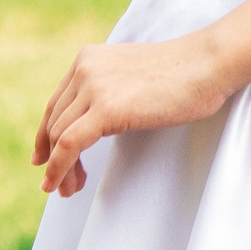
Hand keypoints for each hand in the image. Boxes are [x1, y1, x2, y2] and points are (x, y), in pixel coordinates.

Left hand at [32, 0, 250, 194]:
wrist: (208, 63)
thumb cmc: (186, 73)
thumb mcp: (135, 76)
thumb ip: (112, 90)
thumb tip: (102, 119)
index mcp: (89, 59)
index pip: (56, 103)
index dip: (45, 135)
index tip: (42, 159)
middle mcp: (84, 69)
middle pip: (54, 122)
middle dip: (52, 157)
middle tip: (61, 184)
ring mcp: (93, 87)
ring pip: (59, 136)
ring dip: (58, 169)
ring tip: (68, 191)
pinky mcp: (105, 109)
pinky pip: (69, 145)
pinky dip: (59, 168)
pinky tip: (60, 184)